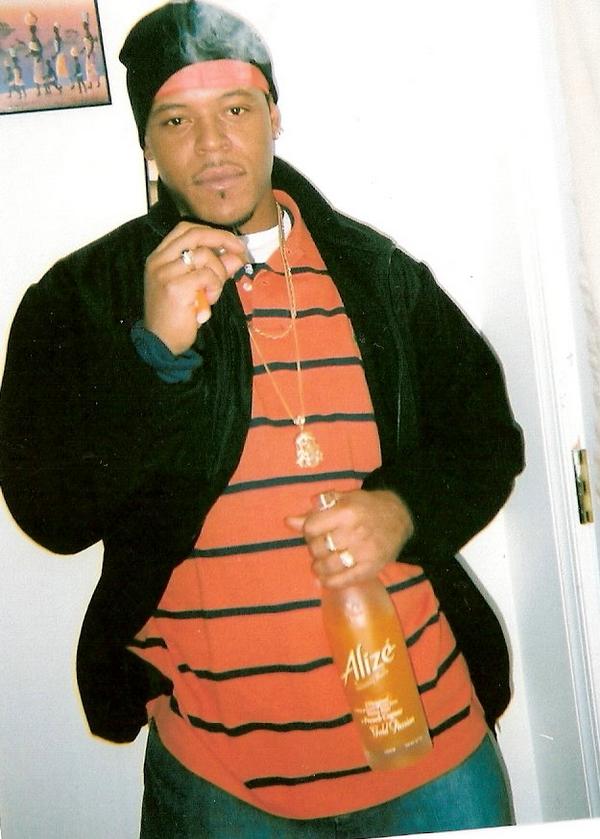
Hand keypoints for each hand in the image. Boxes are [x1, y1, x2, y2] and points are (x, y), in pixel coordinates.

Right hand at [143, 221, 249, 353]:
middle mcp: (158, 261)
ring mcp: (164, 272)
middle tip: (240, 253)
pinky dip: (215, 287)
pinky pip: (207, 275)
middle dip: (223, 240)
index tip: (231, 242)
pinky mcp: (174, 287)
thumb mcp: (198, 288)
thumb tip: (237, 256)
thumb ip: (215, 270)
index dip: (211, 232)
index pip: (185, 229)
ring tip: (212, 294)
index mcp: (159, 257)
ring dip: (218, 274)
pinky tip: (208, 302)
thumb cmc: (177, 316)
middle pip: (195, 234)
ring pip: (204, 255)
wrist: (161, 343)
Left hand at [285, 489, 413, 588]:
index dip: (308, 530)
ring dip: (318, 567)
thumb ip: (315, 512)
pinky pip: (344, 581)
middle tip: (320, 547)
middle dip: (314, 548)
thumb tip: (288, 522)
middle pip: (318, 548)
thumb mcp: (342, 500)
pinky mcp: (372, 568)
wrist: (401, 515)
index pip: (311, 527)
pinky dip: (330, 582)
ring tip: (320, 564)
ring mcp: (364, 552)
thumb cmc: (367, 506)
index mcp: (346, 512)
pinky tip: (325, 579)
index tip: (314, 531)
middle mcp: (354, 532)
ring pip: (328, 566)